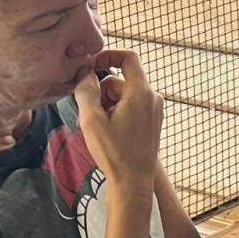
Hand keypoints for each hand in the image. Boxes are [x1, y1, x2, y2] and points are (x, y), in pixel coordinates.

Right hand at [73, 49, 162, 201]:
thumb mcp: (92, 120)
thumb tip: (84, 72)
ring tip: (99, 128)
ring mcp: (154, 110)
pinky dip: (117, 113)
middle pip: (121, 80)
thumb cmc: (114, 153)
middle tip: (90, 115)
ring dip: (108, 105)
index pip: (128, 57)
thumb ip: (86, 91)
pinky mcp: (152, 122)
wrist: (133, 183)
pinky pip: (131, 107)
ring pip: (124, 95)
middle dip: (102, 92)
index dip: (108, 55)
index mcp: (141, 92)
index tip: (91, 65)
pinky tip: (108, 133)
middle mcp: (152, 97)